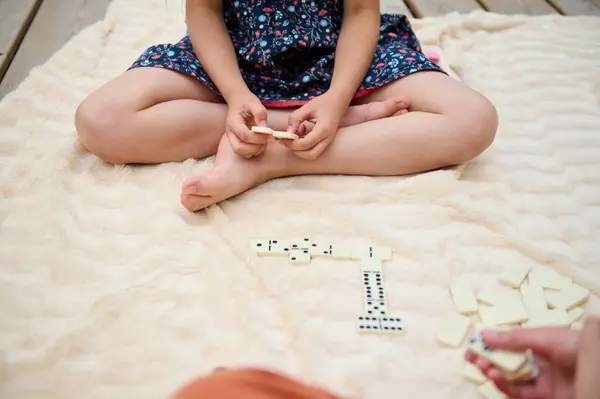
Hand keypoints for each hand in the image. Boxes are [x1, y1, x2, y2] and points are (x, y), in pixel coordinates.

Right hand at [225, 92, 269, 157]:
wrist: (238, 102)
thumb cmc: (246, 102)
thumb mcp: (255, 104)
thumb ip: (260, 114)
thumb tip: (265, 128)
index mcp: (233, 123)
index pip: (244, 136)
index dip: (258, 137)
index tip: (269, 134)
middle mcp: (230, 134)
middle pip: (239, 149)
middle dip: (255, 147)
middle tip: (265, 140)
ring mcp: (233, 140)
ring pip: (242, 153)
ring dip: (255, 151)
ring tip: (263, 141)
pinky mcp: (238, 143)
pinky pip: (245, 154)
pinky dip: (254, 152)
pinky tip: (260, 143)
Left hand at [282, 92, 346, 159]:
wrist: (337, 103)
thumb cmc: (323, 103)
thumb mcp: (306, 107)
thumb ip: (295, 119)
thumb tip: (288, 133)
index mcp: (323, 129)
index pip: (306, 144)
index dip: (292, 144)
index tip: (283, 138)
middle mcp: (327, 139)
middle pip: (310, 154)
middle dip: (296, 151)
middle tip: (287, 141)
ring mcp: (328, 142)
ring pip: (312, 155)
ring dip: (300, 150)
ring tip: (295, 136)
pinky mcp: (325, 142)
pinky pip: (314, 150)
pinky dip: (304, 147)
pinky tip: (301, 133)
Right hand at [466, 319, 599, 398]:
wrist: (598, 368)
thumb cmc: (576, 345)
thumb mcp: (543, 336)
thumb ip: (513, 338)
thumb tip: (484, 334)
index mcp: (540, 342)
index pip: (509, 342)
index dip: (491, 342)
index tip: (473, 342)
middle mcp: (539, 360)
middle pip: (507, 360)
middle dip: (487, 358)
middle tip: (470, 356)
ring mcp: (541, 379)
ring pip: (510, 377)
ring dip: (493, 371)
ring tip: (481, 365)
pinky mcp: (543, 397)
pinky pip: (519, 392)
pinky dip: (504, 385)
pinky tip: (495, 377)